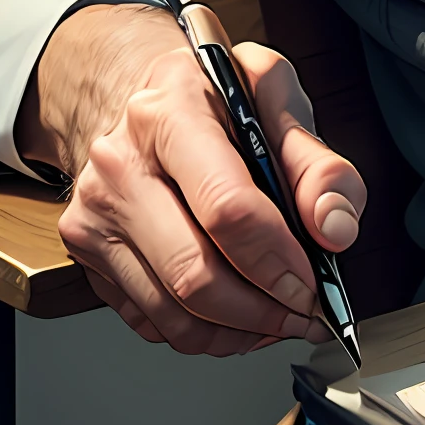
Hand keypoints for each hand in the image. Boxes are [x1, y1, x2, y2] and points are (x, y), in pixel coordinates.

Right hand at [19, 0, 365, 355]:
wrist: (135, 90)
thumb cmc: (211, 92)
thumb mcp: (276, 94)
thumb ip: (317, 162)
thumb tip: (336, 228)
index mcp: (170, 116)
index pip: (225, 208)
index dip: (276, 258)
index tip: (312, 282)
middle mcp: (120, 169)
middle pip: (194, 273)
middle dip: (264, 308)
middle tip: (308, 311)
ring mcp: (96, 216)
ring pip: (172, 310)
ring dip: (239, 331)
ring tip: (282, 318)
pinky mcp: (89, 253)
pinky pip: (151, 320)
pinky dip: (205, 333)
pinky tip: (242, 316)